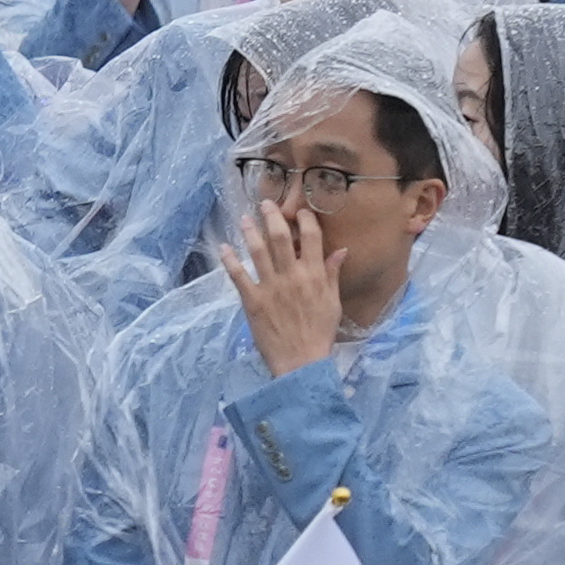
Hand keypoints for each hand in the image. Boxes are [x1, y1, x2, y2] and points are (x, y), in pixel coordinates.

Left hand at [230, 183, 340, 380]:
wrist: (302, 361)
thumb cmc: (320, 332)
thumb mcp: (333, 302)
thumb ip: (332, 274)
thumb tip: (341, 250)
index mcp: (314, 276)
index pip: (311, 238)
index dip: (304, 219)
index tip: (298, 210)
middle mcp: (292, 276)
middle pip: (280, 237)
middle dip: (271, 216)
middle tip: (264, 203)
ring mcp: (270, 287)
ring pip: (257, 251)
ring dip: (249, 231)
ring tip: (243, 218)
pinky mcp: (252, 300)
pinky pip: (238, 275)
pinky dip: (230, 259)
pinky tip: (223, 246)